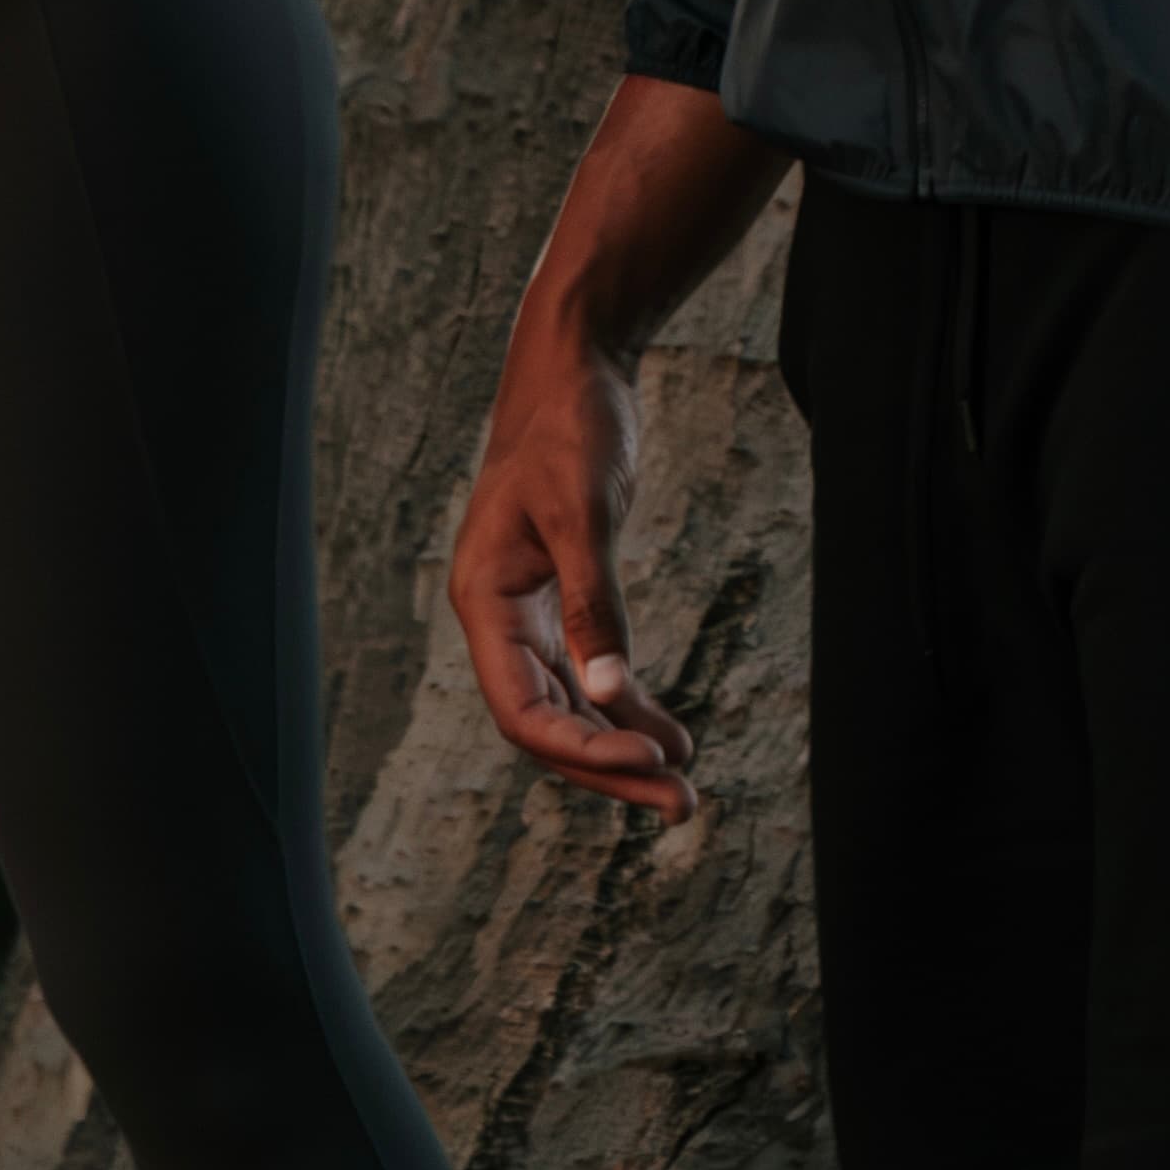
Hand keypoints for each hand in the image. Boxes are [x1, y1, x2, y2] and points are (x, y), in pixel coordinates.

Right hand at [448, 304, 700, 818]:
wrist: (576, 364)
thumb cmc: (570, 424)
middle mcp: (497, 616)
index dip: (581, 747)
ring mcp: (526, 610)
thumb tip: (611, 697)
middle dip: (610, 767)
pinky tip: (670, 730)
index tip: (649, 761)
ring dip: (622, 746)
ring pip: (570, 706)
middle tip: (681, 805)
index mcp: (483, 598)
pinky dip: (625, 705)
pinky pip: (587, 674)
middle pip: (547, 721)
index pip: (522, 708)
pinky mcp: (560, 597)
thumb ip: (593, 604)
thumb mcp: (584, 512)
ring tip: (687, 784)